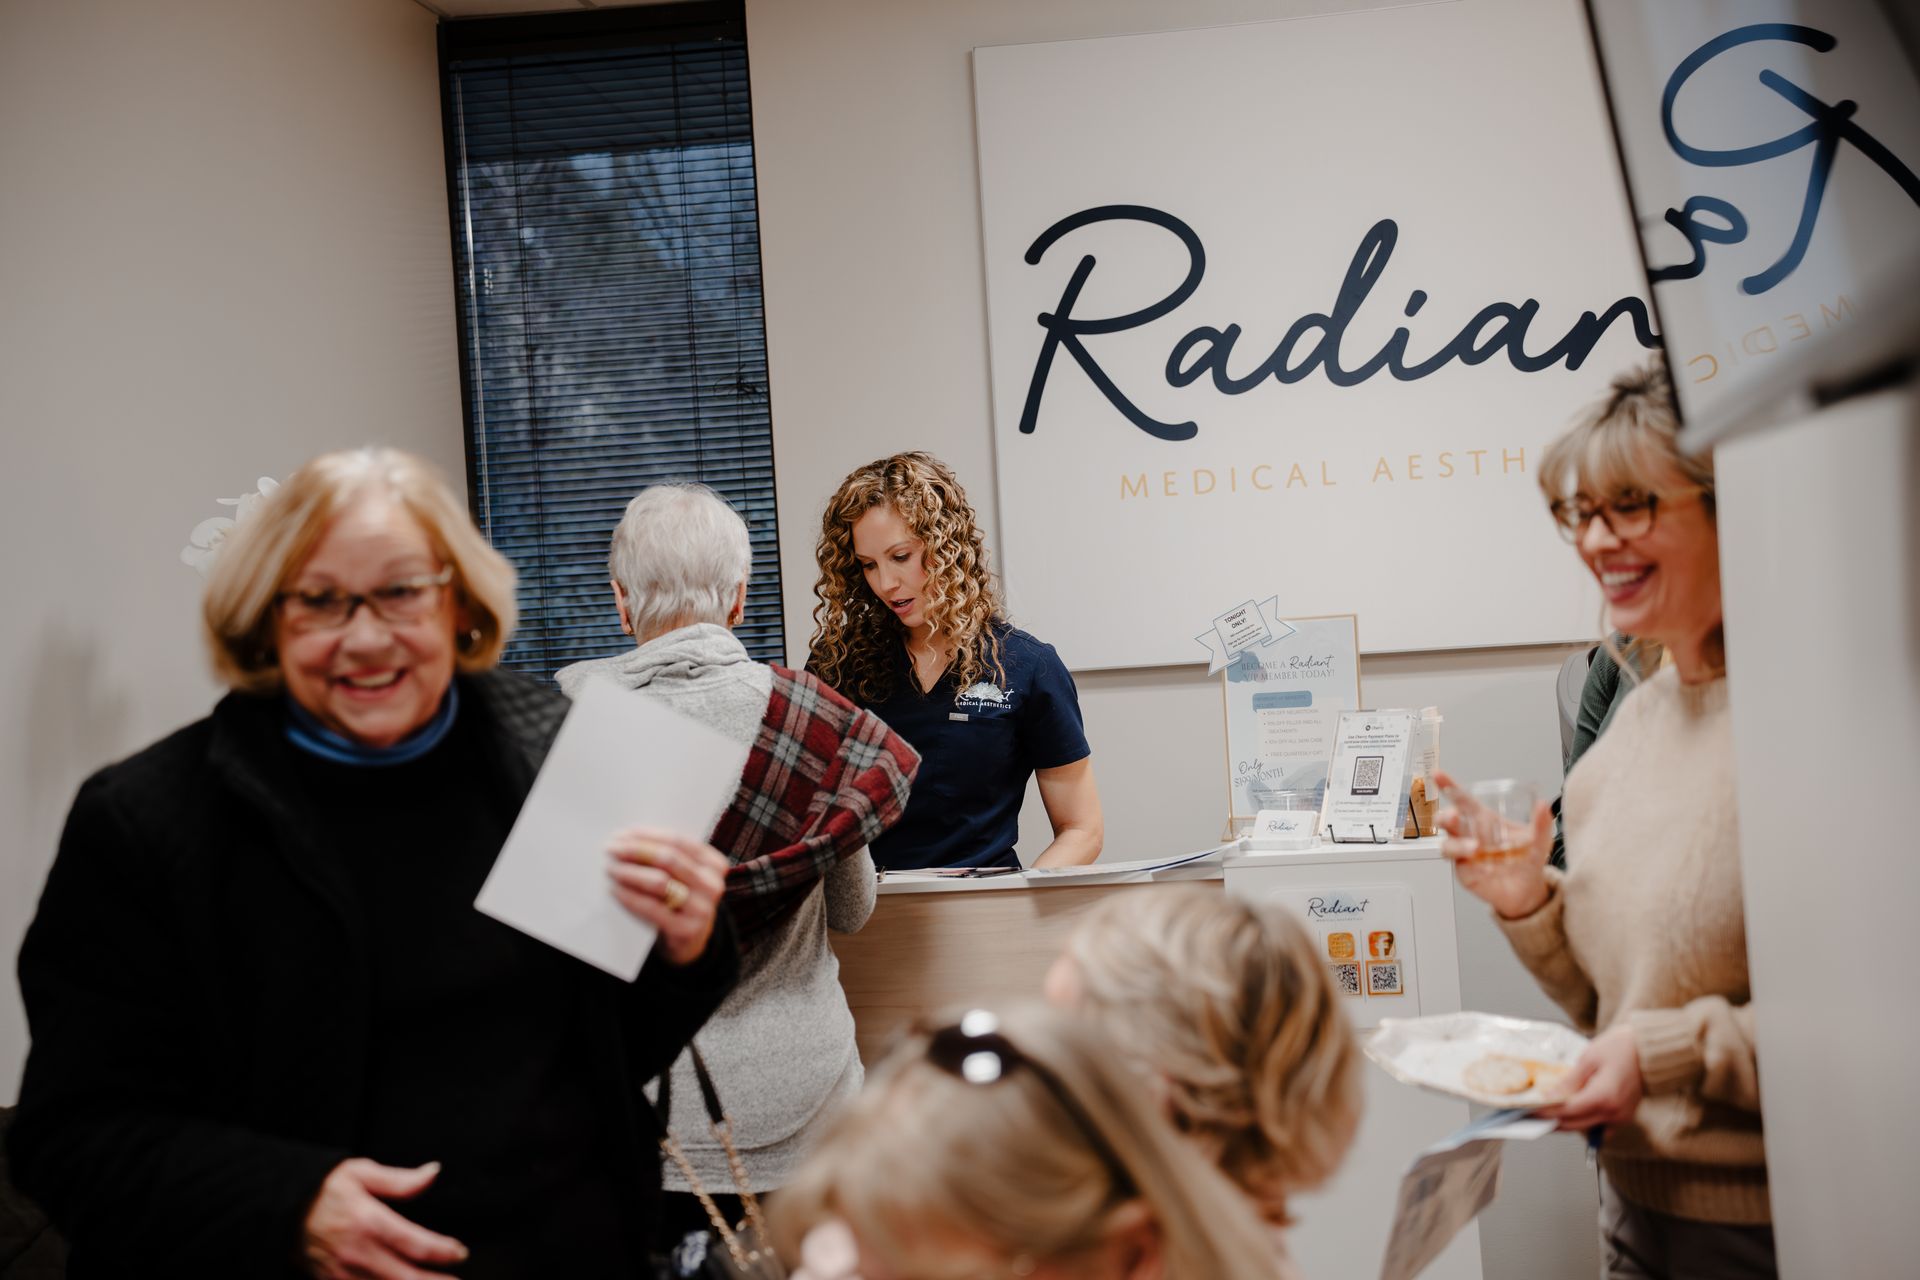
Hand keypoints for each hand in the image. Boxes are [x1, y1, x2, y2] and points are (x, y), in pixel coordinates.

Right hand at [302, 1159, 466, 1278]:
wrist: (280, 1211)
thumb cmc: (324, 1188)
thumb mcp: (360, 1173)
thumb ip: (400, 1180)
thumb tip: (434, 1172)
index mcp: (370, 1222)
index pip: (416, 1245)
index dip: (443, 1252)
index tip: (460, 1254)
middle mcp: (359, 1253)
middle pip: (407, 1277)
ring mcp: (344, 1274)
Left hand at [607, 828, 729, 965]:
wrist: (689, 941)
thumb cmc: (680, 900)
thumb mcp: (683, 875)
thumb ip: (667, 856)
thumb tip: (627, 836)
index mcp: (715, 864)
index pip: (677, 840)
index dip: (647, 835)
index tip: (622, 833)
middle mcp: (713, 885)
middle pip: (668, 858)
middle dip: (635, 850)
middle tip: (611, 849)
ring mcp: (702, 909)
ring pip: (659, 881)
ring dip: (630, 872)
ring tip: (611, 868)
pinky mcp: (685, 930)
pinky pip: (651, 908)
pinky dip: (629, 897)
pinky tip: (615, 890)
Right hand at [1433, 769, 1552, 918]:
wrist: (1528, 891)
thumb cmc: (1528, 861)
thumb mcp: (1539, 840)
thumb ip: (1541, 824)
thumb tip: (1543, 805)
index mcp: (1484, 820)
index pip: (1462, 800)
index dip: (1449, 787)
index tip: (1438, 775)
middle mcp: (1470, 834)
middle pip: (1447, 820)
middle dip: (1444, 816)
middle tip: (1453, 816)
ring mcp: (1465, 853)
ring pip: (1447, 843)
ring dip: (1457, 843)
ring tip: (1474, 846)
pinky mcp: (1465, 871)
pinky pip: (1457, 863)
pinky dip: (1464, 860)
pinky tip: (1477, 859)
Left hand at [1537, 1022, 1643, 1132]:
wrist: (1650, 1048)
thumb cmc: (1620, 1047)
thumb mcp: (1589, 1059)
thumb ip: (1570, 1082)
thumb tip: (1550, 1097)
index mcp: (1604, 1097)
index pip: (1567, 1112)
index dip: (1545, 1112)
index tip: (1528, 1111)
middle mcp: (1614, 1113)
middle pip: (1575, 1125)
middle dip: (1552, 1122)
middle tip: (1532, 1115)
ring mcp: (1622, 1117)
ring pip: (1586, 1129)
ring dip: (1567, 1123)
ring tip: (1548, 1114)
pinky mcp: (1625, 1116)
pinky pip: (1600, 1127)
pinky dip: (1584, 1123)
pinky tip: (1571, 1114)